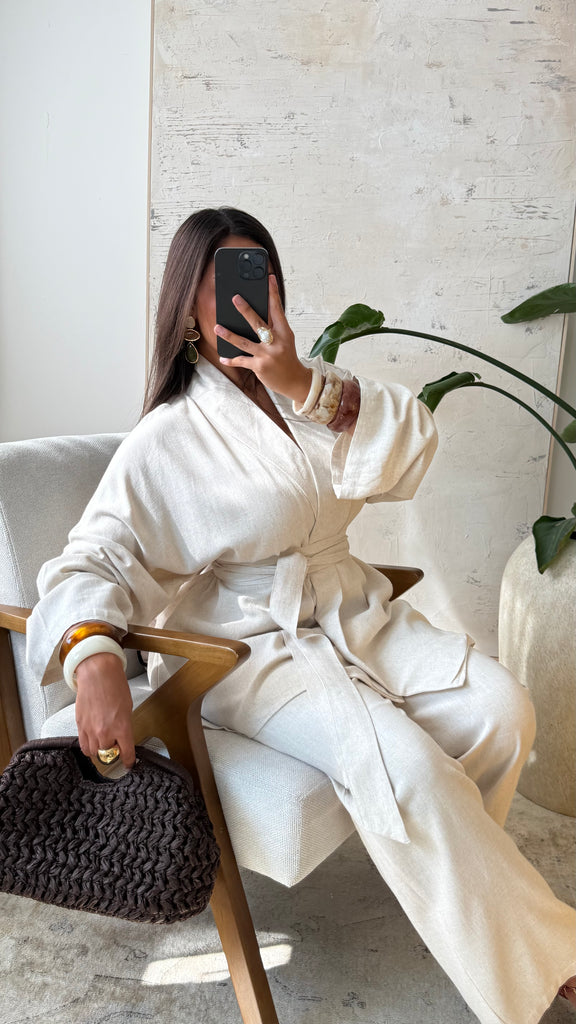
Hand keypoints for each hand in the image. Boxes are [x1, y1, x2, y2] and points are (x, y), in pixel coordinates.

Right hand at [75, 652, 135, 768]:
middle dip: (113, 751)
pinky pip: (83, 746)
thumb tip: (122, 738)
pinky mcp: (80, 726)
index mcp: (122, 727)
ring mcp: (91, 730)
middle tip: (115, 745)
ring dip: (100, 750)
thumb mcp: (128, 708)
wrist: (98, 674)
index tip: (129, 764)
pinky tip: (92, 742)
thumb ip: (124, 726)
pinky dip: (88, 747)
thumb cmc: (114, 686)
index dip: (129, 762)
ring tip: (103, 741)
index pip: (127, 754)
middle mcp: (105, 732)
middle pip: (108, 755)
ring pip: (94, 753)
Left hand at [215, 274, 311, 403]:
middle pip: (258, 323)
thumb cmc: (287, 358)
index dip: (273, 293)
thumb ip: (273, 328)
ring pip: (244, 342)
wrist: (294, 381)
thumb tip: (254, 315)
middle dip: (246, 310)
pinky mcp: (260, 366)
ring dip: (229, 335)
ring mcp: (267, 355)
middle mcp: (276, 342)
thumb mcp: (285, 340)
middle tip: (235, 298)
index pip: (278, 309)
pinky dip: (232, 359)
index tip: (269, 279)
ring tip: (217, 328)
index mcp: (284, 332)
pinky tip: (223, 357)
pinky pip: (242, 360)